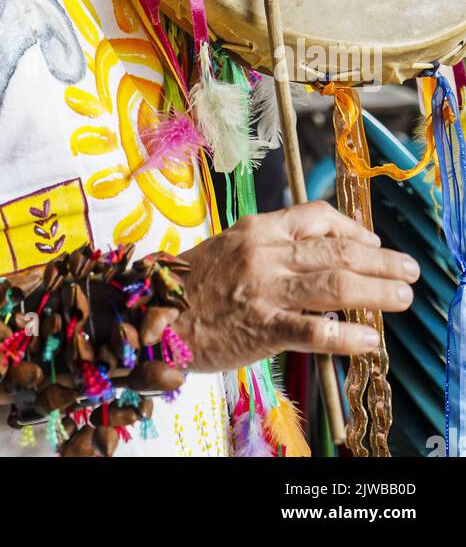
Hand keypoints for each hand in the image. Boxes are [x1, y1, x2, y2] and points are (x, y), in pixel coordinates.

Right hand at [139, 200, 418, 377]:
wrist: (152, 314)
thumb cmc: (189, 286)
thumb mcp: (228, 249)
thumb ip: (269, 248)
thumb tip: (314, 258)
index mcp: (257, 229)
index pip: (316, 217)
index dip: (353, 229)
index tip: (372, 242)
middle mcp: (264, 252)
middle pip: (337, 251)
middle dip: (381, 261)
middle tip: (408, 269)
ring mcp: (264, 289)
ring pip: (335, 285)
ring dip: (378, 291)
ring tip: (402, 297)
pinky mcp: (261, 327)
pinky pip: (315, 332)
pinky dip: (347, 337)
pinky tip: (368, 341)